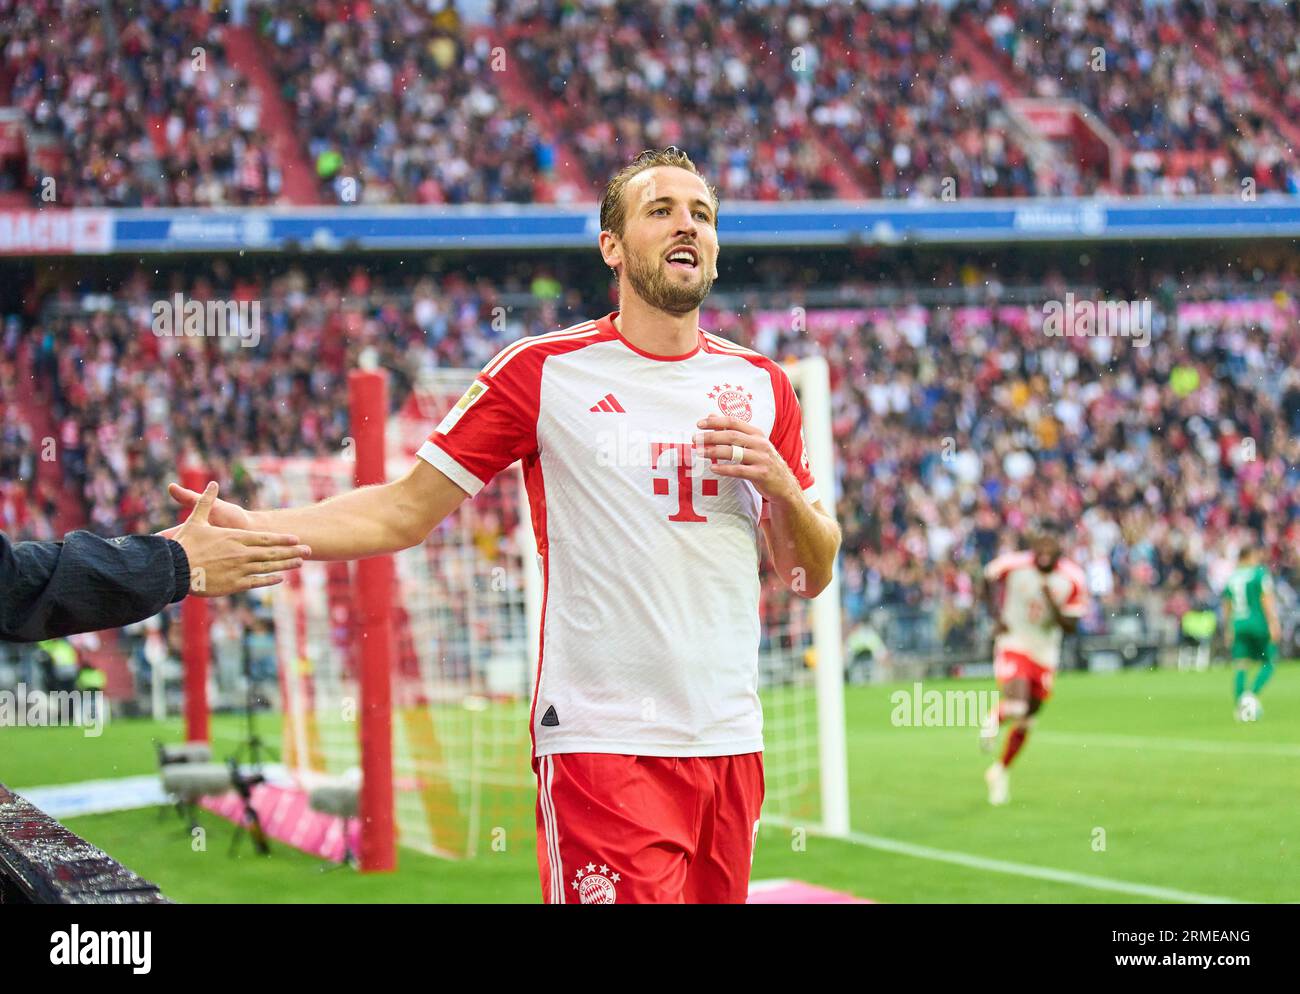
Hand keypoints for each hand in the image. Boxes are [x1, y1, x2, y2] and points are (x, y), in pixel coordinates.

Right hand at [167, 482, 310, 596]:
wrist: (174, 568)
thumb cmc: (184, 544)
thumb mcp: (196, 519)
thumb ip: (206, 501)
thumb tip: (211, 483)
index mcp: (234, 538)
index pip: (264, 538)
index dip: (281, 539)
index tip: (295, 538)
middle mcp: (241, 554)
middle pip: (271, 553)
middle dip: (291, 551)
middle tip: (308, 550)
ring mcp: (239, 570)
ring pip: (267, 567)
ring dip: (285, 564)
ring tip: (299, 562)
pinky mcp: (233, 584)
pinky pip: (256, 582)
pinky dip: (269, 580)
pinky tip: (280, 578)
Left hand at [694, 414, 800, 503]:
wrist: (784, 485)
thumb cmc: (763, 463)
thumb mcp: (751, 444)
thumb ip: (732, 431)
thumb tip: (711, 415)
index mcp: (757, 433)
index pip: (733, 422)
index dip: (715, 421)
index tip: (699, 424)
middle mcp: (760, 443)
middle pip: (732, 436)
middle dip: (711, 436)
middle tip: (695, 439)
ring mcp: (762, 458)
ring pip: (734, 452)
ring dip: (714, 451)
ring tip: (700, 452)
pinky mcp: (761, 474)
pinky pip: (740, 470)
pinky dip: (725, 469)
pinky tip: (713, 469)